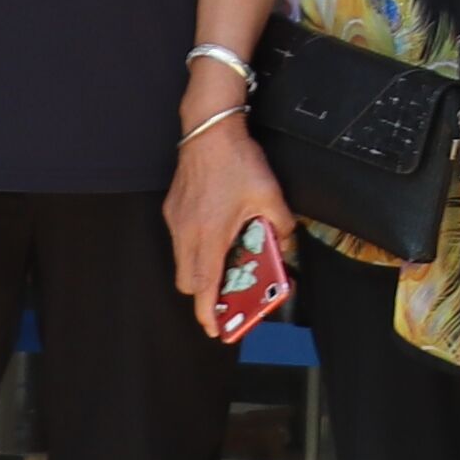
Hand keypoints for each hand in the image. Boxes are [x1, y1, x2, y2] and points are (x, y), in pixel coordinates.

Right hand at [163, 116, 291, 339]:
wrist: (208, 130)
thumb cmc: (237, 162)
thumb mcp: (270, 196)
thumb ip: (281, 225)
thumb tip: (286, 243)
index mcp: (209, 235)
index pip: (203, 286)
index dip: (207, 312)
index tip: (213, 328)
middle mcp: (186, 233)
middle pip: (189, 281)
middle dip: (205, 294)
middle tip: (226, 296)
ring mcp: (176, 222)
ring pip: (182, 262)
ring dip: (200, 270)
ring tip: (226, 267)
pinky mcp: (173, 210)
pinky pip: (180, 242)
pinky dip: (196, 249)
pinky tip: (217, 237)